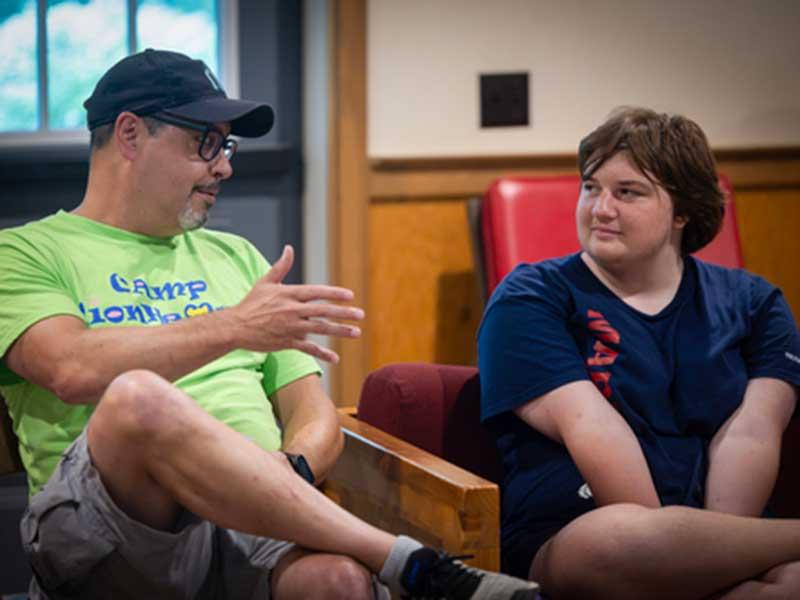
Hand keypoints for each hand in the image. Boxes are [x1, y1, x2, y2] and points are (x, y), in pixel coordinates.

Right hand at [227, 245, 363, 361]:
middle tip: (360, 314)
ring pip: (319, 329)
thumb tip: (289, 249)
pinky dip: (322, 353)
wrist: (235, 327)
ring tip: (356, 332)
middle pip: (322, 311)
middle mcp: (292, 310)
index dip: (333, 293)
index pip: (316, 292)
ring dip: (339, 331)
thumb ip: (281, 266)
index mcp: (289, 294)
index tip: (350, 295)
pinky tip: (335, 358)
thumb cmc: (251, 303)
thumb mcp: (266, 282)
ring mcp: (290, 327)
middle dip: (343, 312)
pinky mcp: (287, 342)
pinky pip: (308, 348)